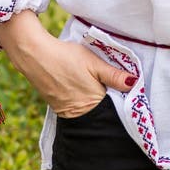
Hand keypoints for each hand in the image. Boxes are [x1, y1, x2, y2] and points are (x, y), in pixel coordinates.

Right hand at [0, 10, 135, 117]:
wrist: (35, 56)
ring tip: (100, 83)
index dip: (123, 98)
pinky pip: (77, 107)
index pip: (115, 107)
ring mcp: (68, 112)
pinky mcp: (58, 107)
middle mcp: (80, 113)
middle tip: (116, 83)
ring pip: (90, 109)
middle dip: (111, 100)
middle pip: (103, 110)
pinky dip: (84, 99)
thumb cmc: (66, 57)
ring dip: (98, 99)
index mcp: (93, 103)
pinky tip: (85, 85)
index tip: (129, 88)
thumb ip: (114, 76)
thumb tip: (135, 83)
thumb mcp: (94, 63)